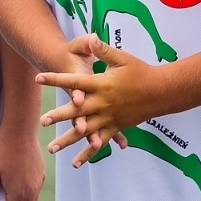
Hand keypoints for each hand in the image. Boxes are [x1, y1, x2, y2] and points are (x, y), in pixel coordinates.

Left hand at [38, 37, 156, 167]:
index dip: (56, 79)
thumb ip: (103, 51)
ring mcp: (108, 118)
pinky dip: (87, 153)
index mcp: (101, 85)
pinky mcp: (114, 128)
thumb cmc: (141, 72)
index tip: (39, 78)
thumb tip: (91, 38)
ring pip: (85, 131)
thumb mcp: (122, 58)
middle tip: (42, 121)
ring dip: (67, 140)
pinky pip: (99, 143)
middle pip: (77, 110)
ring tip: (51, 148)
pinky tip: (75, 163)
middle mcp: (102, 104)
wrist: (161, 92)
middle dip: (58, 115)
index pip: (74, 82)